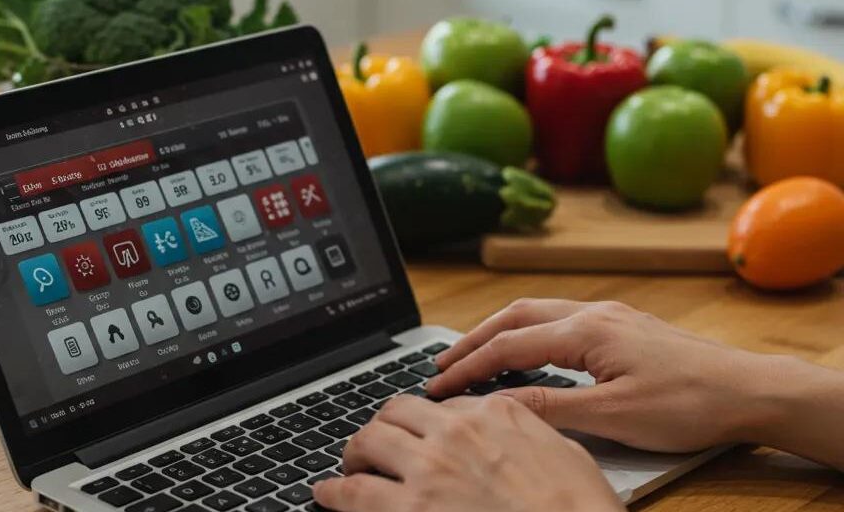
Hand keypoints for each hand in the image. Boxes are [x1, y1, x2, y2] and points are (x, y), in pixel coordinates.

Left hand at [312, 394, 623, 511]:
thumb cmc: (581, 509)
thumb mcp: (566, 454)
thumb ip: (528, 434)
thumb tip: (510, 432)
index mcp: (494, 414)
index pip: (443, 405)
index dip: (425, 423)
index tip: (418, 434)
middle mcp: (455, 432)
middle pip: (396, 413)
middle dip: (382, 429)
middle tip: (375, 446)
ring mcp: (428, 468)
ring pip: (367, 442)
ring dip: (355, 454)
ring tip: (350, 468)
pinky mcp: (409, 508)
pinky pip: (353, 493)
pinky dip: (332, 492)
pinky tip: (326, 494)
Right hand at [426, 299, 777, 452]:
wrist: (749, 390)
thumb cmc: (690, 404)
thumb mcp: (615, 416)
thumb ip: (553, 408)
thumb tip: (499, 407)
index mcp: (586, 331)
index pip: (508, 346)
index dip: (467, 366)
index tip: (437, 386)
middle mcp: (593, 313)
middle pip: (515, 316)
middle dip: (473, 338)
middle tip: (442, 363)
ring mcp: (610, 316)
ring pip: (537, 312)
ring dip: (500, 331)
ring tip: (473, 354)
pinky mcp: (623, 325)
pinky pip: (560, 319)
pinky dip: (528, 332)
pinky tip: (527, 350)